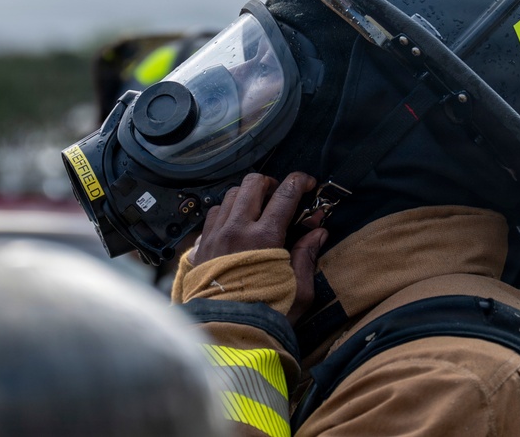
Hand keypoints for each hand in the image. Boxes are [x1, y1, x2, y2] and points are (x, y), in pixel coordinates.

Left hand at [189, 172, 327, 322]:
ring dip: (246, 196)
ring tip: (257, 209)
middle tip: (280, 195)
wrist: (225, 336)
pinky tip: (235, 226)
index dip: (300, 182)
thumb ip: (307, 256)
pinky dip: (226, 212)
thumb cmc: (265, 317)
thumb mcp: (299, 290)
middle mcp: (236, 230)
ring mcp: (215, 236)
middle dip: (270, 183)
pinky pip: (212, 215)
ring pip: (230, 195)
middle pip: (252, 184)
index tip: (308, 183)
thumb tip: (318, 232)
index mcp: (264, 238)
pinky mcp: (201, 247)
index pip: (285, 194)